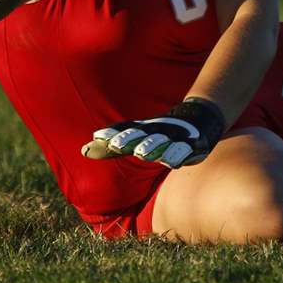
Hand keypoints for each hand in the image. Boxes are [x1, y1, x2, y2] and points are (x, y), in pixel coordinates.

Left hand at [81, 98, 226, 168]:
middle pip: (141, 136)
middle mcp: (157, 133)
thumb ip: (110, 146)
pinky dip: (178, 155)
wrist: (199, 119)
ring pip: (161, 143)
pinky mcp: (192, 147)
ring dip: (151, 147)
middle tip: (115, 145)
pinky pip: (184, 152)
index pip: (125, 131)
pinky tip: (172, 163)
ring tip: (141, 153)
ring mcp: (174, 139)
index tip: (96, 137)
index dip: (112, 134)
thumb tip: (83, 150)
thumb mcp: (135, 138)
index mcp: (142, 131)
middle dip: (128, 139)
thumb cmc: (160, 134)